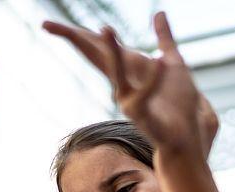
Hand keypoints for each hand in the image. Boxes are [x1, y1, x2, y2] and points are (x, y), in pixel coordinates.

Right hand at [44, 12, 214, 155]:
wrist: (187, 136)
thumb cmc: (179, 103)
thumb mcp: (174, 62)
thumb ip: (164, 37)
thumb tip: (158, 12)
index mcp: (128, 68)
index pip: (95, 46)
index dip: (73, 34)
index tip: (47, 24)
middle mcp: (121, 83)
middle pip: (94, 55)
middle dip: (73, 39)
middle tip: (47, 24)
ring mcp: (128, 99)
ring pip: (116, 72)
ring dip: (113, 52)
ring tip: (106, 28)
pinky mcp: (141, 114)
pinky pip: (144, 94)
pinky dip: (153, 79)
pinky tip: (158, 60)